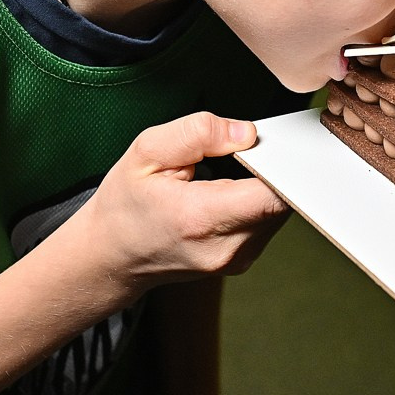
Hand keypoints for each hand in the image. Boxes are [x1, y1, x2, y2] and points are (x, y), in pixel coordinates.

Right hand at [80, 114, 288, 287]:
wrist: (111, 254)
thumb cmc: (125, 204)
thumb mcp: (146, 151)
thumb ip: (197, 133)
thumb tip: (246, 132)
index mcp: (201, 219)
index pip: (274, 194)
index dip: (281, 164)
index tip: (267, 146)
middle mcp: (226, 247)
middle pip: (282, 200)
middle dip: (270, 170)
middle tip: (239, 154)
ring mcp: (237, 260)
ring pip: (279, 210)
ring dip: (262, 186)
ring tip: (226, 175)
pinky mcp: (242, 261)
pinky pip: (268, 221)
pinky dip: (255, 202)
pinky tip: (228, 193)